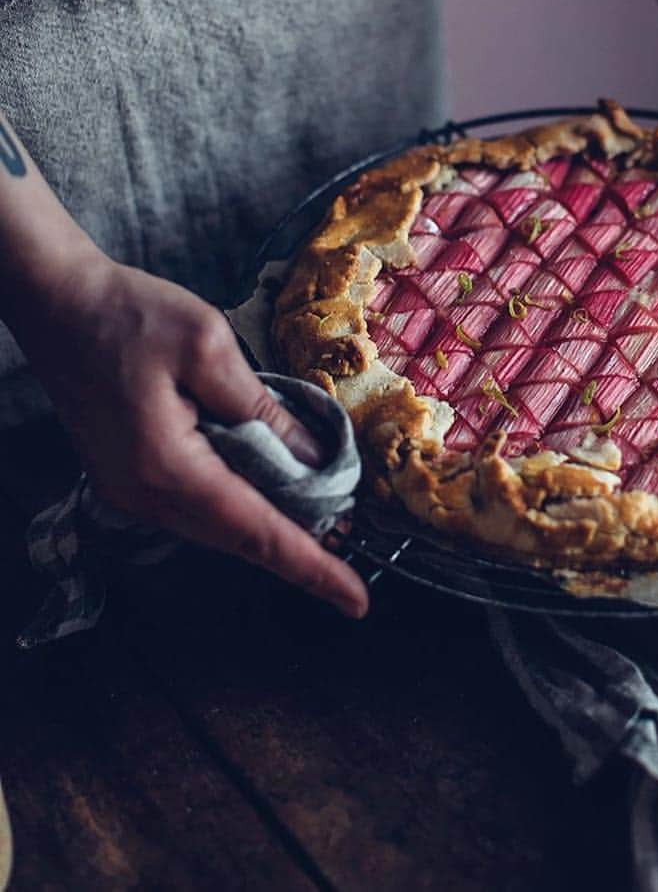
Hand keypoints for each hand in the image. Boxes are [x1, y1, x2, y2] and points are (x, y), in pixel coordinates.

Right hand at [15, 254, 367, 617]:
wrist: (57, 303)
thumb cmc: (130, 315)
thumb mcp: (210, 348)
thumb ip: (263, 410)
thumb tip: (314, 459)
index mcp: (166, 467)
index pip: (255, 532)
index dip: (311, 567)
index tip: (356, 599)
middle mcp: (142, 495)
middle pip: (236, 539)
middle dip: (298, 547)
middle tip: (353, 540)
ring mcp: (128, 490)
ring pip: (215, 527)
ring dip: (268, 526)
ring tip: (324, 517)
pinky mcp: (126, 475)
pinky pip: (194, 507)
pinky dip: (238, 504)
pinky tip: (269, 486)